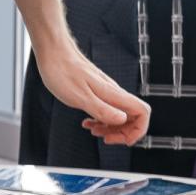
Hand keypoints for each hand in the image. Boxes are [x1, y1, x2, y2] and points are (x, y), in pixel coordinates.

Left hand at [35, 40, 149, 144]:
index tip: (125, 141)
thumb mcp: (80, 96)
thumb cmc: (62, 71)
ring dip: (109, 128)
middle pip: (133, 117)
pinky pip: (105, 109)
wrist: (53, 53)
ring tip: (94, 131)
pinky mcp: (96, 91)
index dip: (138, 130)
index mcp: (113, 94)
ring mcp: (105, 92)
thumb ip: (102, 110)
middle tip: (105, 139)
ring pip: (118, 115)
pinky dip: (99, 120)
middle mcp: (113, 93)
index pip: (142, 112)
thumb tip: (122, 120)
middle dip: (122, 133)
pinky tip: (87, 122)